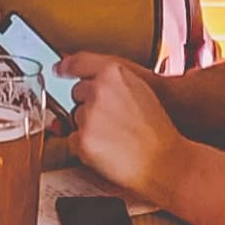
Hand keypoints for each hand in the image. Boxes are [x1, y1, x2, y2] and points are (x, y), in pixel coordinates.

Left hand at [65, 55, 181, 208]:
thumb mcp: (139, 88)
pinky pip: (73, 140)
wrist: (164, 161)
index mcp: (113, 72)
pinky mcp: (83, 139)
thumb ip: (113, 77)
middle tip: (112, 120)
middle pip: (76, 93)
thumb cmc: (156, 129)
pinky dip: (84, 147)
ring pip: (75, 117)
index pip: (79, 63)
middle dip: (88, 105)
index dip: (67, 66)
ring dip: (88, 126)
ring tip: (114, 136)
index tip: (60, 69)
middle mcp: (98, 90)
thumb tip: (86, 72)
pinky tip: (106, 149)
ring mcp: (89, 114)